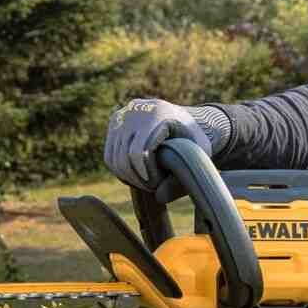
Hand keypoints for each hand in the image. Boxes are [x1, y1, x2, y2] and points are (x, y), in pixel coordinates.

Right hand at [104, 97, 224, 189]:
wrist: (191, 121)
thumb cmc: (197, 142)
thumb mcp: (197, 159)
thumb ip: (181, 180)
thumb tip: (159, 197)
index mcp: (158, 114)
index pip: (138, 153)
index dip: (145, 176)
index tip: (158, 186)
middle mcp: (137, 110)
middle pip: (123, 156)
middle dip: (136, 178)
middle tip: (152, 188)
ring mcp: (124, 114)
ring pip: (114, 158)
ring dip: (128, 177)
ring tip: (146, 182)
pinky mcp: (116, 121)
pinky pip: (109, 155)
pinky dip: (120, 170)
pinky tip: (136, 177)